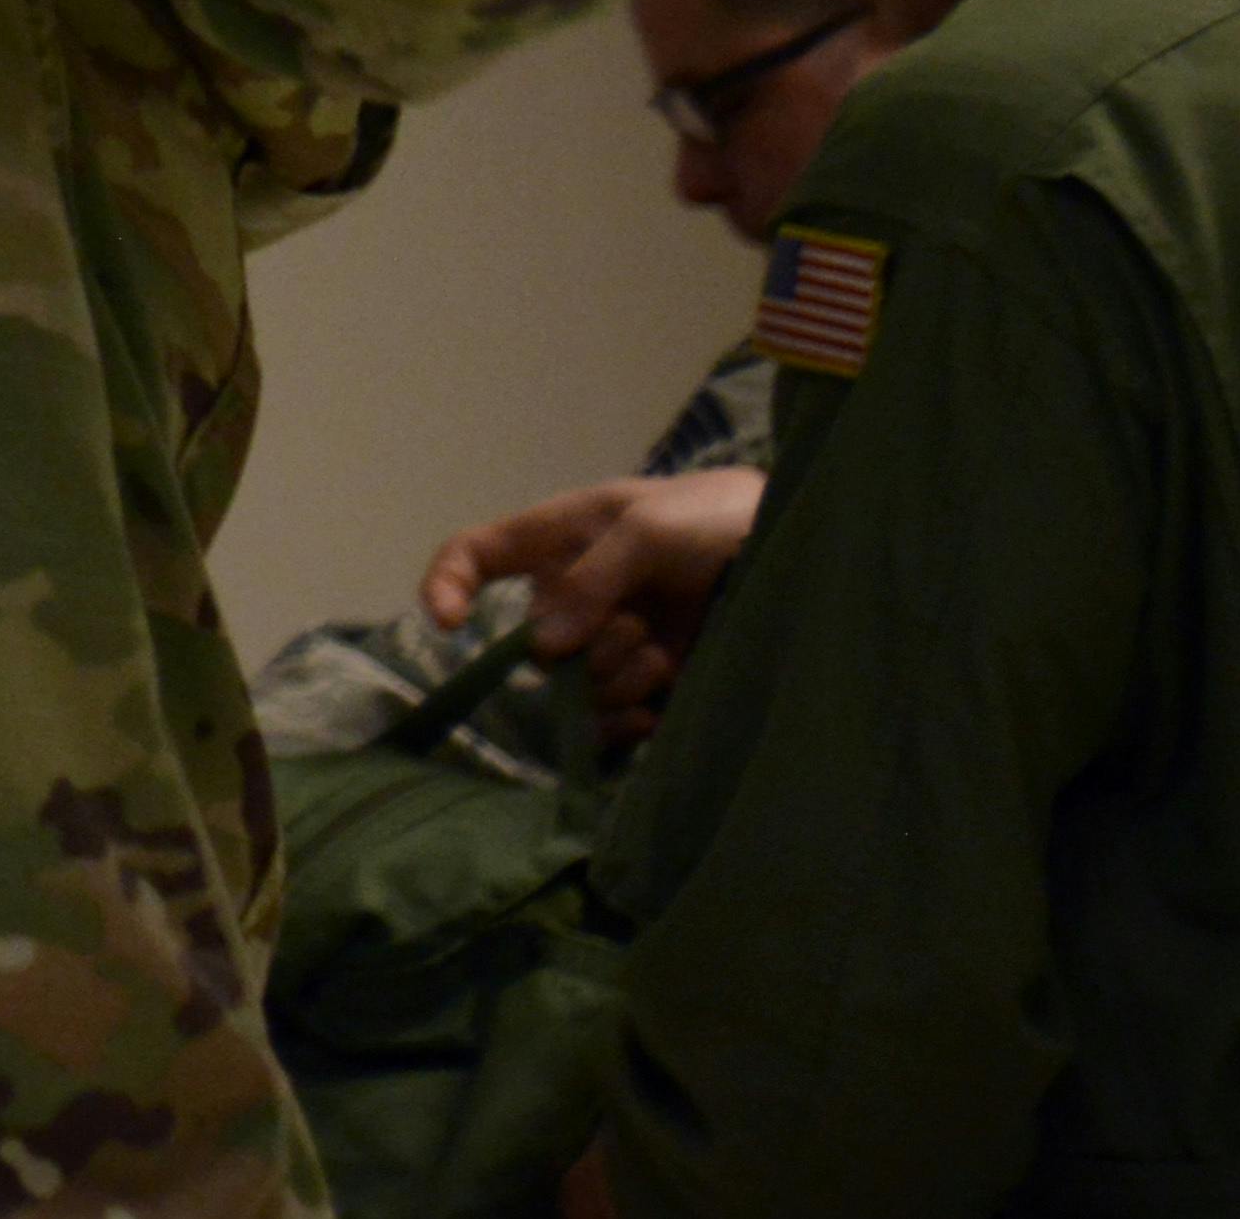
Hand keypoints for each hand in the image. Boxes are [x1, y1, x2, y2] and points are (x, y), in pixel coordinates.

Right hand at [422, 468, 767, 738]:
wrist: (794, 553)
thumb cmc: (715, 518)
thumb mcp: (649, 526)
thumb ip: (593, 578)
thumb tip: (545, 647)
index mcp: (558, 540)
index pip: (476, 556)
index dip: (446, 584)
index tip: (449, 622)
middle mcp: (574, 596)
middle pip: (536, 645)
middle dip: (583, 646)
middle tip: (638, 626)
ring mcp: (611, 642)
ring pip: (577, 687)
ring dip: (618, 677)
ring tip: (665, 653)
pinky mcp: (650, 684)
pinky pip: (611, 722)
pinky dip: (625, 722)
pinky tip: (654, 713)